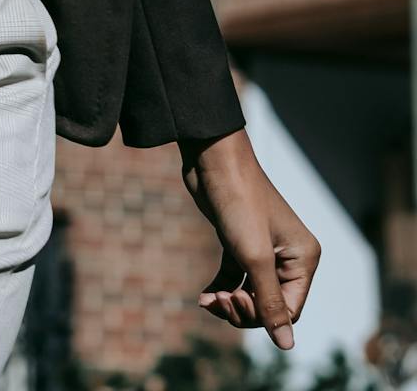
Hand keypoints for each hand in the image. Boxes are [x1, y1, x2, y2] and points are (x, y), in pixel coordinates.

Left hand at [179, 128, 319, 348]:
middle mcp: (289, 256)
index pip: (291, 309)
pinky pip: (235, 279)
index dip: (263, 317)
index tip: (234, 303)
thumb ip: (269, 303)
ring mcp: (264, 250)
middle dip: (244, 310)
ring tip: (209, 302)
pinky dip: (220, 290)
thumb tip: (287, 346)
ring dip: (230, 303)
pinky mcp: (240, 243)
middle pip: (270, 304)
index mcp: (304, 259)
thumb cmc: (239, 204)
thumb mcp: (254, 258)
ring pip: (251, 293)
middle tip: (219, 302)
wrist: (213, 162)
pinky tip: (204, 298)